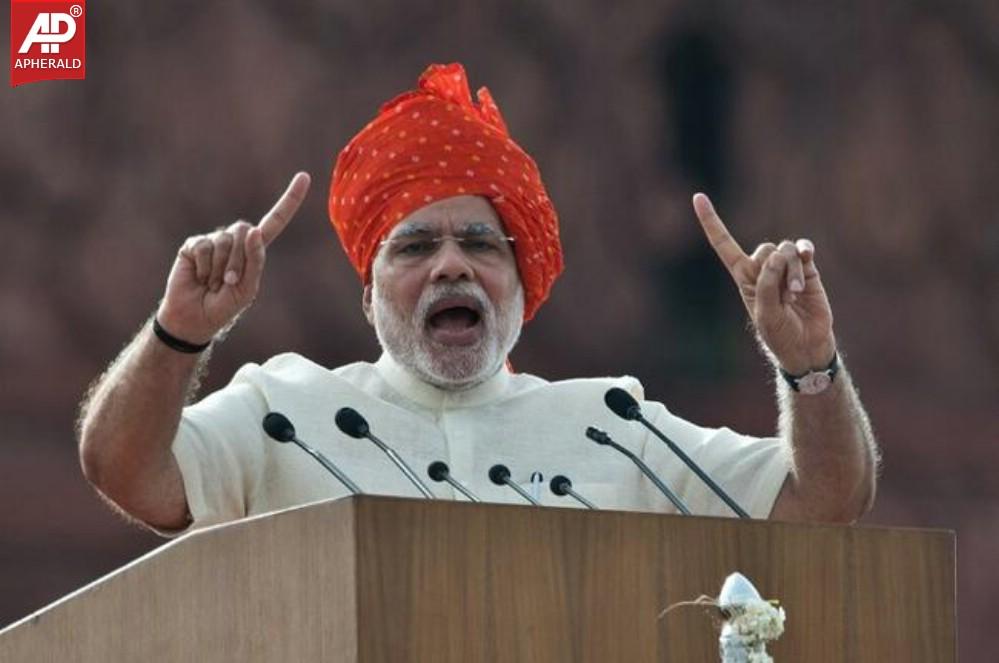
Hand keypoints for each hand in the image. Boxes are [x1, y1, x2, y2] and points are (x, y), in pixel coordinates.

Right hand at [156, 172, 311, 343]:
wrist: (194, 318)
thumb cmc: (224, 306)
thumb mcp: (247, 288)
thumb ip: (254, 261)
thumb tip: (253, 230)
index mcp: (254, 250)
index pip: (275, 221)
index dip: (290, 200)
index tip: (305, 176)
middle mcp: (235, 241)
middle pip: (245, 232)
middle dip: (238, 260)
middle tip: (228, 283)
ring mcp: (213, 240)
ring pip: (224, 240)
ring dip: (219, 268)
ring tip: (212, 283)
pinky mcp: (193, 244)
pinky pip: (203, 247)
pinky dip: (203, 267)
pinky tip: (199, 277)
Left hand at [692, 193, 835, 373]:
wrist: (806, 345)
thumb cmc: (779, 333)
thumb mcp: (765, 313)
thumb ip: (767, 284)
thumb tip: (778, 254)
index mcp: (744, 277)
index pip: (723, 244)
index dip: (711, 221)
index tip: (698, 197)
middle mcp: (763, 268)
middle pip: (764, 249)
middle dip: (774, 269)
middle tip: (783, 296)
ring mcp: (786, 267)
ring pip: (785, 250)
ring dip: (791, 272)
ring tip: (796, 294)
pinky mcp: (807, 268)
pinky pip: (803, 248)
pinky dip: (805, 251)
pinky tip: (808, 256)